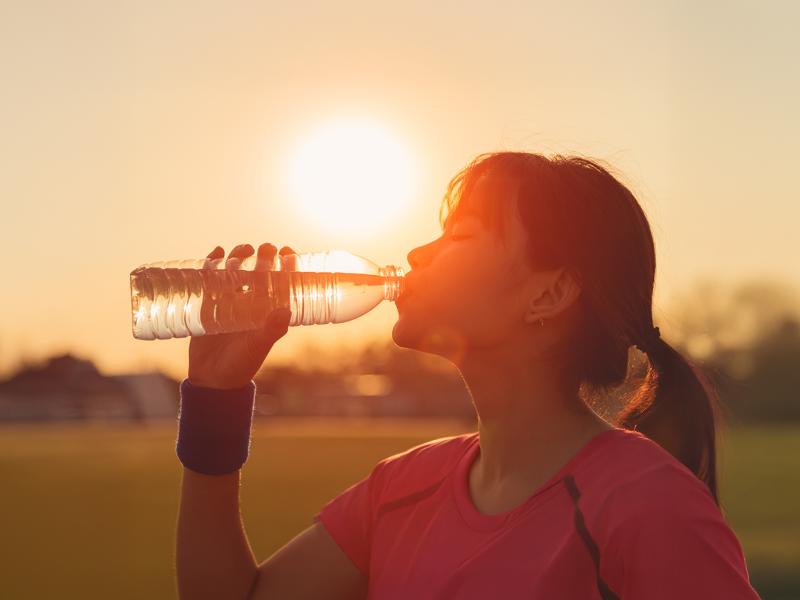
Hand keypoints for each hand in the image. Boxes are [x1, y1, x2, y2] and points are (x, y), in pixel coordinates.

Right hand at [187, 243, 294, 389]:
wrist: (211, 379)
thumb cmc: (241, 364)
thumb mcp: (258, 346)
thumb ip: (271, 330)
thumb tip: (285, 309)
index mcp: (268, 311)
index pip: (282, 282)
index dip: (287, 265)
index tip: (287, 252)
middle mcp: (251, 303)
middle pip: (258, 271)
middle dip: (263, 256)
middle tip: (265, 248)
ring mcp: (230, 301)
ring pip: (236, 270)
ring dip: (239, 256)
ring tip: (242, 250)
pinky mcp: (208, 303)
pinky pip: (211, 278)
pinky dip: (213, 263)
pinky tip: (216, 253)